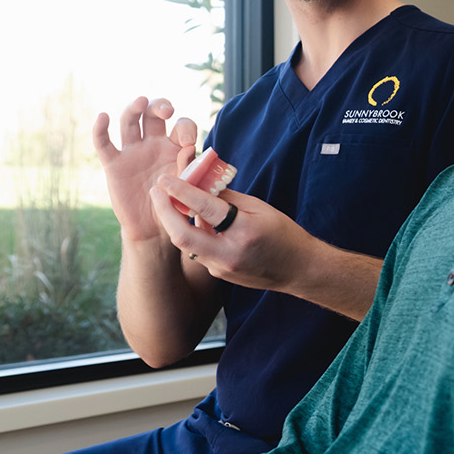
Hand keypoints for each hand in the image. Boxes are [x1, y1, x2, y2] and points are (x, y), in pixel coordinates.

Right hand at [93, 97, 198, 243]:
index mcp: (175, 147)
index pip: (181, 126)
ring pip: (129, 121)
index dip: (186, 128)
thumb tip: (188, 149)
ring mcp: (133, 152)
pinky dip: (100, 129)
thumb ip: (188, 168)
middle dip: (160, 106)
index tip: (188, 142)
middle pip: (153, 114)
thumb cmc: (175, 206)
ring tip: (141, 101)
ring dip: (134, 108)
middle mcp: (153, 144)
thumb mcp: (187, 187)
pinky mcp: (114, 165)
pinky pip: (104, 144)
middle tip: (168, 111)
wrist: (155, 229)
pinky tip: (102, 117)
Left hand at [150, 176, 313, 293]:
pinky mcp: (218, 274)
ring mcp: (222, 268)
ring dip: (174, 222)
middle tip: (155, 192)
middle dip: (164, 212)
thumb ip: (228, 198)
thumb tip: (202, 185)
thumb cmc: (283, 234)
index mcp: (244, 232)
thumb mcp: (260, 208)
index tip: (166, 179)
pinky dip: (190, 233)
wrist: (298, 270)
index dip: (182, 191)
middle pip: (183, 236)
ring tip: (168, 201)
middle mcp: (229, 254)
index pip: (206, 209)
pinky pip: (197, 251)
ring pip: (187, 244)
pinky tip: (189, 219)